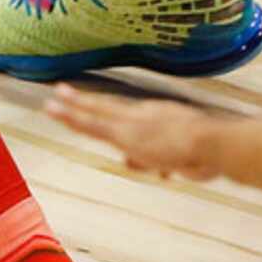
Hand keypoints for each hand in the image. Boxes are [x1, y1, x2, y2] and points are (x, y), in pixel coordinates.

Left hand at [46, 85, 224, 179]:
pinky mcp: (124, 133)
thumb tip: (156, 170)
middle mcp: (142, 115)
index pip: (129, 118)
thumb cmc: (210, 152)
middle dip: (84, 102)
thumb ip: (168, 163)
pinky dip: (74, 117)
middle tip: (61, 91)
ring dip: (71, 109)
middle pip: (107, 107)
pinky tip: (57, 112)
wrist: (211, 142)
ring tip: (49, 104)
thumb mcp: (187, 160)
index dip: (111, 114)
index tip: (96, 109)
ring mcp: (131, 123)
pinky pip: (92, 123)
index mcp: (159, 118)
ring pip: (94, 113)